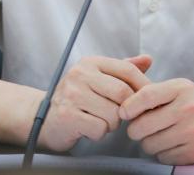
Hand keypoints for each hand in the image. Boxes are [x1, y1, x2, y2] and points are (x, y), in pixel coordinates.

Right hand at [37, 54, 151, 151]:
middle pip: (123, 93)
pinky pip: (100, 128)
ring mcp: (72, 94)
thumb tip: (148, 59)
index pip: (127, 70)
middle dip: (127, 109)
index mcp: (91, 63)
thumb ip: (123, 70)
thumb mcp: (99, 78)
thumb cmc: (78, 98)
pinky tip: (89, 128)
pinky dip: (99, 133)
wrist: (45, 118)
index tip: (147, 100)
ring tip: (100, 120)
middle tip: (120, 114)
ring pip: (113, 114)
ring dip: (112, 124)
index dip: (143, 86)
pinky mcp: (67, 115)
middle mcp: (80, 74)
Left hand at [120, 78, 193, 164]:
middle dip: (137, 129)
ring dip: (151, 142)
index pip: (146, 96)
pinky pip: (164, 158)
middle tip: (143, 127)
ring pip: (150, 145)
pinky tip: (174, 143)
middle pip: (142, 126)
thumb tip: (124, 107)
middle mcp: (188, 109)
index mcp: (182, 89)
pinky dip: (164, 153)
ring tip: (162, 134)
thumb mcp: (181, 88)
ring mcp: (193, 132)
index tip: (124, 112)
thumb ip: (155, 93)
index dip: (129, 107)